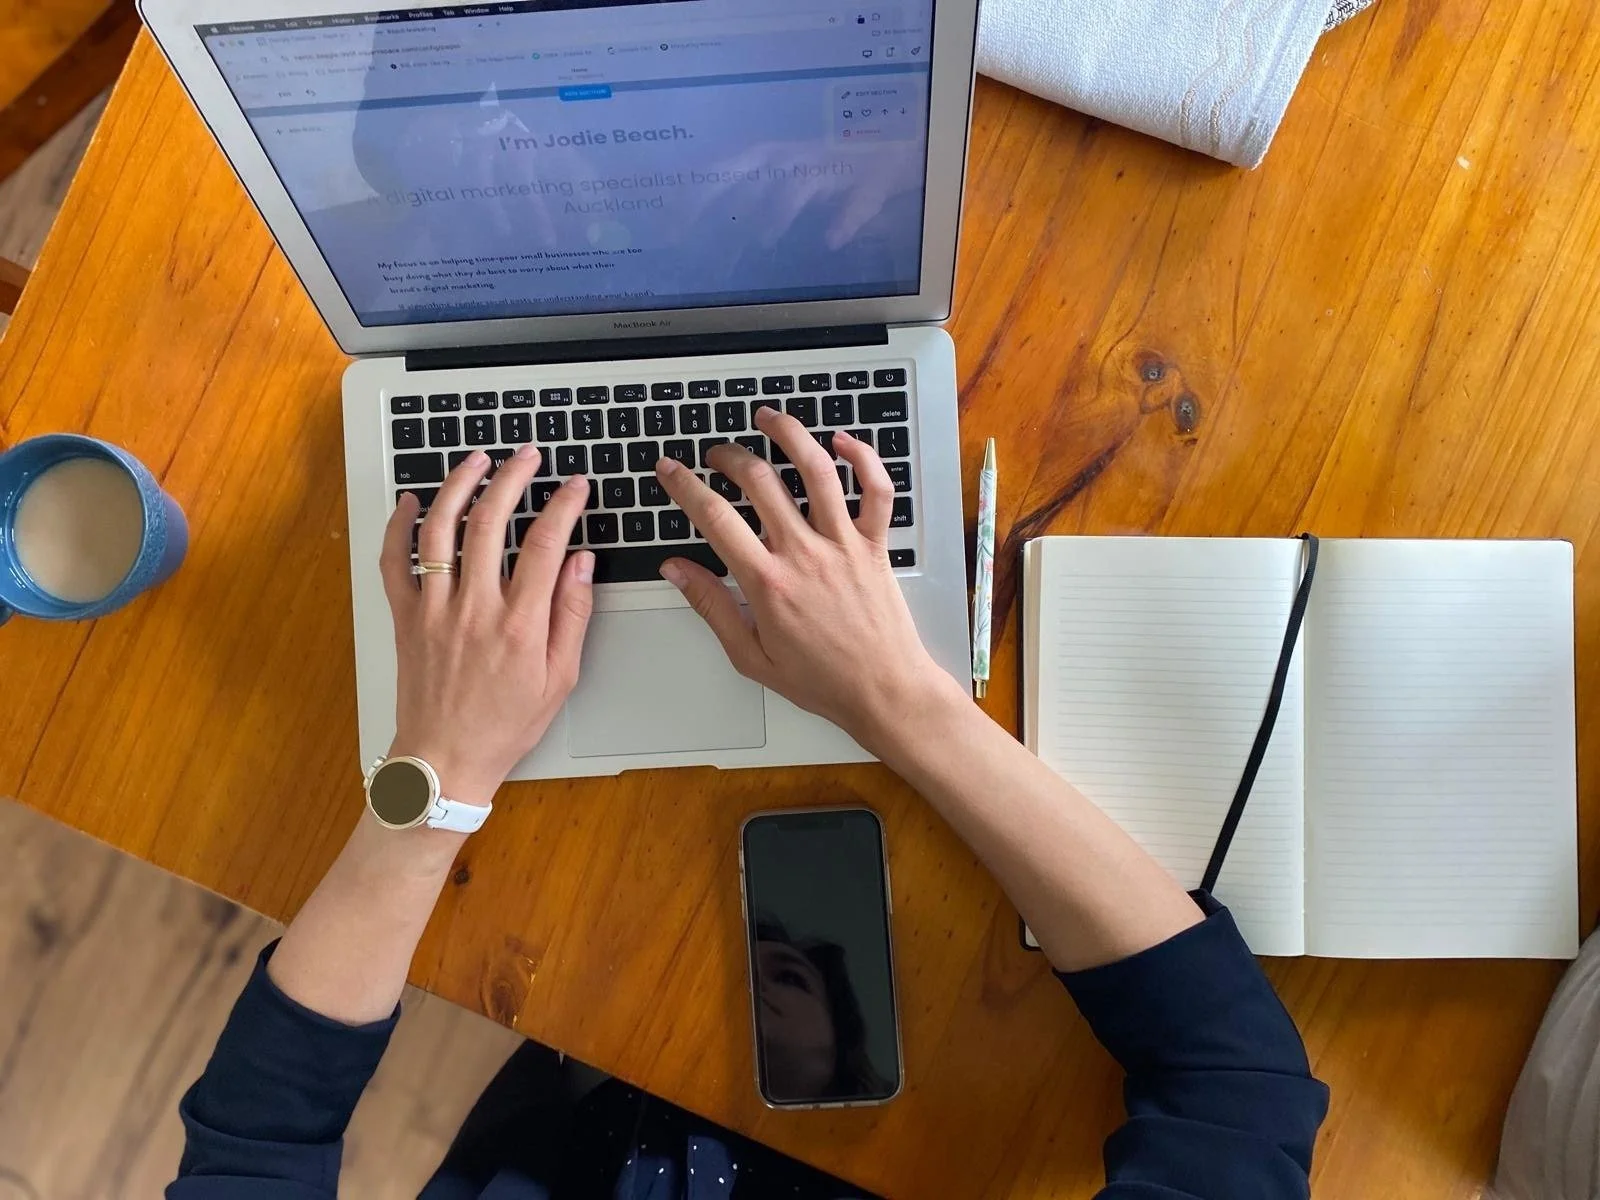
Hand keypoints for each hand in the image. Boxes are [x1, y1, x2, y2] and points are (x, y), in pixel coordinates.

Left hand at [380, 447, 594, 805]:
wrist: (443, 760)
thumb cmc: (504, 725)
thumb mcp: (560, 678)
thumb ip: (572, 615)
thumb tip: (580, 562)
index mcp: (519, 625)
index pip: (544, 545)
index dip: (563, 506)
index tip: (575, 486)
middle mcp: (473, 609)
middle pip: (489, 522)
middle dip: (512, 478)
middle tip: (527, 456)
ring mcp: (433, 610)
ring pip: (440, 530)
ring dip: (459, 485)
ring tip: (477, 460)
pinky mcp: (404, 617)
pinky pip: (394, 561)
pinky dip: (399, 524)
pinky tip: (413, 499)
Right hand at [655, 408, 963, 750]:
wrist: (884, 691)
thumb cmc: (822, 681)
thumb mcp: (750, 655)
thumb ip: (711, 606)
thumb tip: (676, 569)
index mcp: (767, 583)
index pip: (715, 518)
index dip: (684, 485)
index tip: (670, 470)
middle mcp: (804, 554)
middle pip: (760, 481)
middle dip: (728, 456)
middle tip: (716, 454)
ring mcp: (843, 544)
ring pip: (816, 471)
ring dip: (789, 434)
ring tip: (768, 418)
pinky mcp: (875, 545)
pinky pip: (876, 490)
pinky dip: (863, 458)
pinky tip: (841, 441)